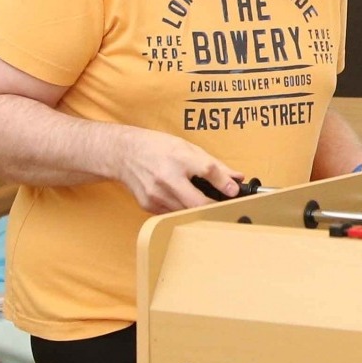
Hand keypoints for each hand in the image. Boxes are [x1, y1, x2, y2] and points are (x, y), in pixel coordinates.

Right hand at [112, 129, 242, 213]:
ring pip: (186, 212)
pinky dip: (182, 210)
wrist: (124, 153)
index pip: (208, 171)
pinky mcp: (148, 206)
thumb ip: (214, 165)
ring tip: (205, 202)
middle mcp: (166, 178)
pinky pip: (173, 214)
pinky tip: (183, 201)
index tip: (235, 191)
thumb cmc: (158, 148)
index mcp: (179, 158)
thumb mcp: (187, 148)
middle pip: (197, 202)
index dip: (225, 183)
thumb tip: (237, 178)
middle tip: (225, 206)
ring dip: (199, 210)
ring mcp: (156, 195)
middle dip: (215, 206)